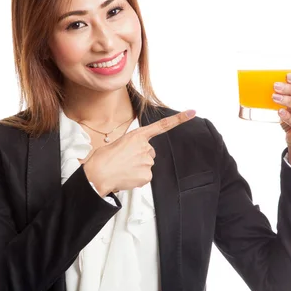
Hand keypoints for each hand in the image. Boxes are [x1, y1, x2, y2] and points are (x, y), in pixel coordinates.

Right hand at [81, 110, 195, 195]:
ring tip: (123, 168)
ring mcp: (147, 161)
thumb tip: (136, 157)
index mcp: (137, 135)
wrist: (98, 174)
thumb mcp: (117, 144)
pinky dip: (137, 178)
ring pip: (146, 165)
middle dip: (140, 156)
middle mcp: (145, 147)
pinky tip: (126, 176)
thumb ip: (132, 146)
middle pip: (150, 152)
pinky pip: (145, 177)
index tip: (192, 113)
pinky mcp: (147, 175)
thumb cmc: (103, 159)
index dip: (179, 119)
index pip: (162, 125)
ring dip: (137, 167)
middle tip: (125, 160)